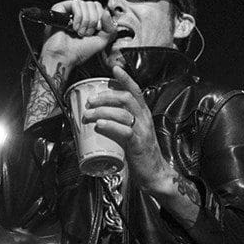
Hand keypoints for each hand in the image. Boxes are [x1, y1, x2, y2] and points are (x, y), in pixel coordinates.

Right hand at [37, 0, 114, 72]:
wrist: (65, 57)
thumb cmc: (80, 51)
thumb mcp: (102, 40)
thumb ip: (110, 27)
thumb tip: (106, 12)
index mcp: (89, 18)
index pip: (99, 7)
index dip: (101, 18)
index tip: (96, 31)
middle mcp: (80, 12)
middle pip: (94, 4)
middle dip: (93, 21)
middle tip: (86, 33)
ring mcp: (70, 10)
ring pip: (86, 4)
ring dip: (85, 22)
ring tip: (79, 32)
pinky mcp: (60, 8)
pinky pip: (76, 4)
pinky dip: (78, 18)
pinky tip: (73, 28)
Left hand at [80, 61, 175, 193]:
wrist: (155, 173)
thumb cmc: (141, 154)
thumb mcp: (132, 133)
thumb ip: (120, 124)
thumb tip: (98, 119)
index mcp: (144, 114)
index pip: (135, 91)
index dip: (125, 79)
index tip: (114, 69)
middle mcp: (145, 119)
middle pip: (126, 98)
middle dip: (105, 96)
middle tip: (90, 101)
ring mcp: (143, 131)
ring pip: (123, 113)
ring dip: (102, 111)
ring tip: (88, 115)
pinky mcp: (138, 144)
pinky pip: (125, 131)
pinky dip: (110, 126)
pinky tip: (100, 125)